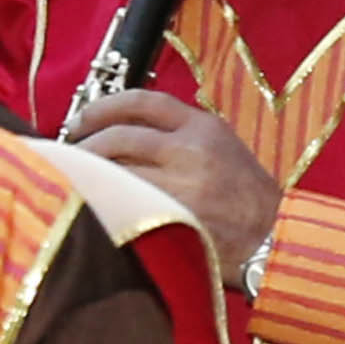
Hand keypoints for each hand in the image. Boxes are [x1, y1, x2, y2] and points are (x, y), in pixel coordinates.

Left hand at [68, 87, 281, 282]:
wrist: (277, 242)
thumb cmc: (248, 202)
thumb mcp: (224, 151)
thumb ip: (182, 137)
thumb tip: (122, 134)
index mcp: (204, 126)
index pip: (142, 101)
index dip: (101, 107)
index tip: (80, 120)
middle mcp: (191, 148)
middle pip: (119, 136)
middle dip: (84, 145)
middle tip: (67, 158)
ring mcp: (182, 183)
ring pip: (117, 170)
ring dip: (87, 176)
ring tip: (71, 182)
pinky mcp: (174, 217)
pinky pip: (125, 204)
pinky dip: (102, 203)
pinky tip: (88, 207)